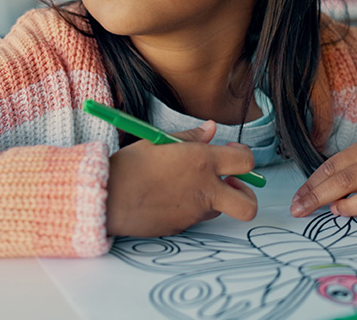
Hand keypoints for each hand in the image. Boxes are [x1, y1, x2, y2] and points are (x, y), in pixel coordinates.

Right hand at [106, 121, 257, 237]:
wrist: (108, 198)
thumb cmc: (130, 166)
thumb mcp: (159, 141)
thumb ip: (190, 136)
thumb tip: (211, 129)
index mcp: (202, 162)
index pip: (245, 161)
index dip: (243, 155)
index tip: (231, 152)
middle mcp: (205, 190)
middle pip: (248, 203)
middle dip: (247, 195)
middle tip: (232, 184)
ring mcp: (195, 212)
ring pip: (219, 209)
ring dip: (212, 198)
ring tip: (184, 185)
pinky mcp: (182, 227)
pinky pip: (193, 217)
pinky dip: (187, 207)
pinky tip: (165, 197)